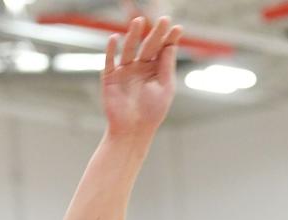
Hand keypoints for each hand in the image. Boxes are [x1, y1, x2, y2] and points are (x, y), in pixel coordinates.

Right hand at [102, 16, 182, 137]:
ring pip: (129, 49)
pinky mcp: (110, 77)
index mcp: (155, 71)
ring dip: (133, 35)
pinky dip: (111, 49)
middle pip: (148, 46)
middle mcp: (140, 67)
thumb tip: (171, 45)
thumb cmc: (152, 113)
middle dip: (155, 33)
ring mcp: (124, 70)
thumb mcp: (165, 88)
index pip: (163, 50)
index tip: (178, 28)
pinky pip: (110, 60)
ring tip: (138, 21)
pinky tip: (115, 38)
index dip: (170, 39)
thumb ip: (166, 66)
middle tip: (163, 19)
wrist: (133, 130)